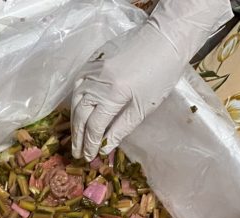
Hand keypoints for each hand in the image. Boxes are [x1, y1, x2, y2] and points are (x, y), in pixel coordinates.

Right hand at [71, 21, 181, 161]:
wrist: (164, 39)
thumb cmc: (161, 75)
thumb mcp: (144, 107)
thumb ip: (121, 128)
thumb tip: (105, 147)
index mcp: (113, 94)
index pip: (94, 125)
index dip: (90, 143)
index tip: (88, 157)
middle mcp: (97, 81)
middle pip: (80, 114)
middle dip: (78, 136)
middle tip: (77, 152)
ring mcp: (92, 68)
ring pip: (75, 99)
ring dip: (74, 121)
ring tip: (76, 136)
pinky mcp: (93, 60)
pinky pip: (77, 83)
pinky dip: (75, 100)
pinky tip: (77, 111)